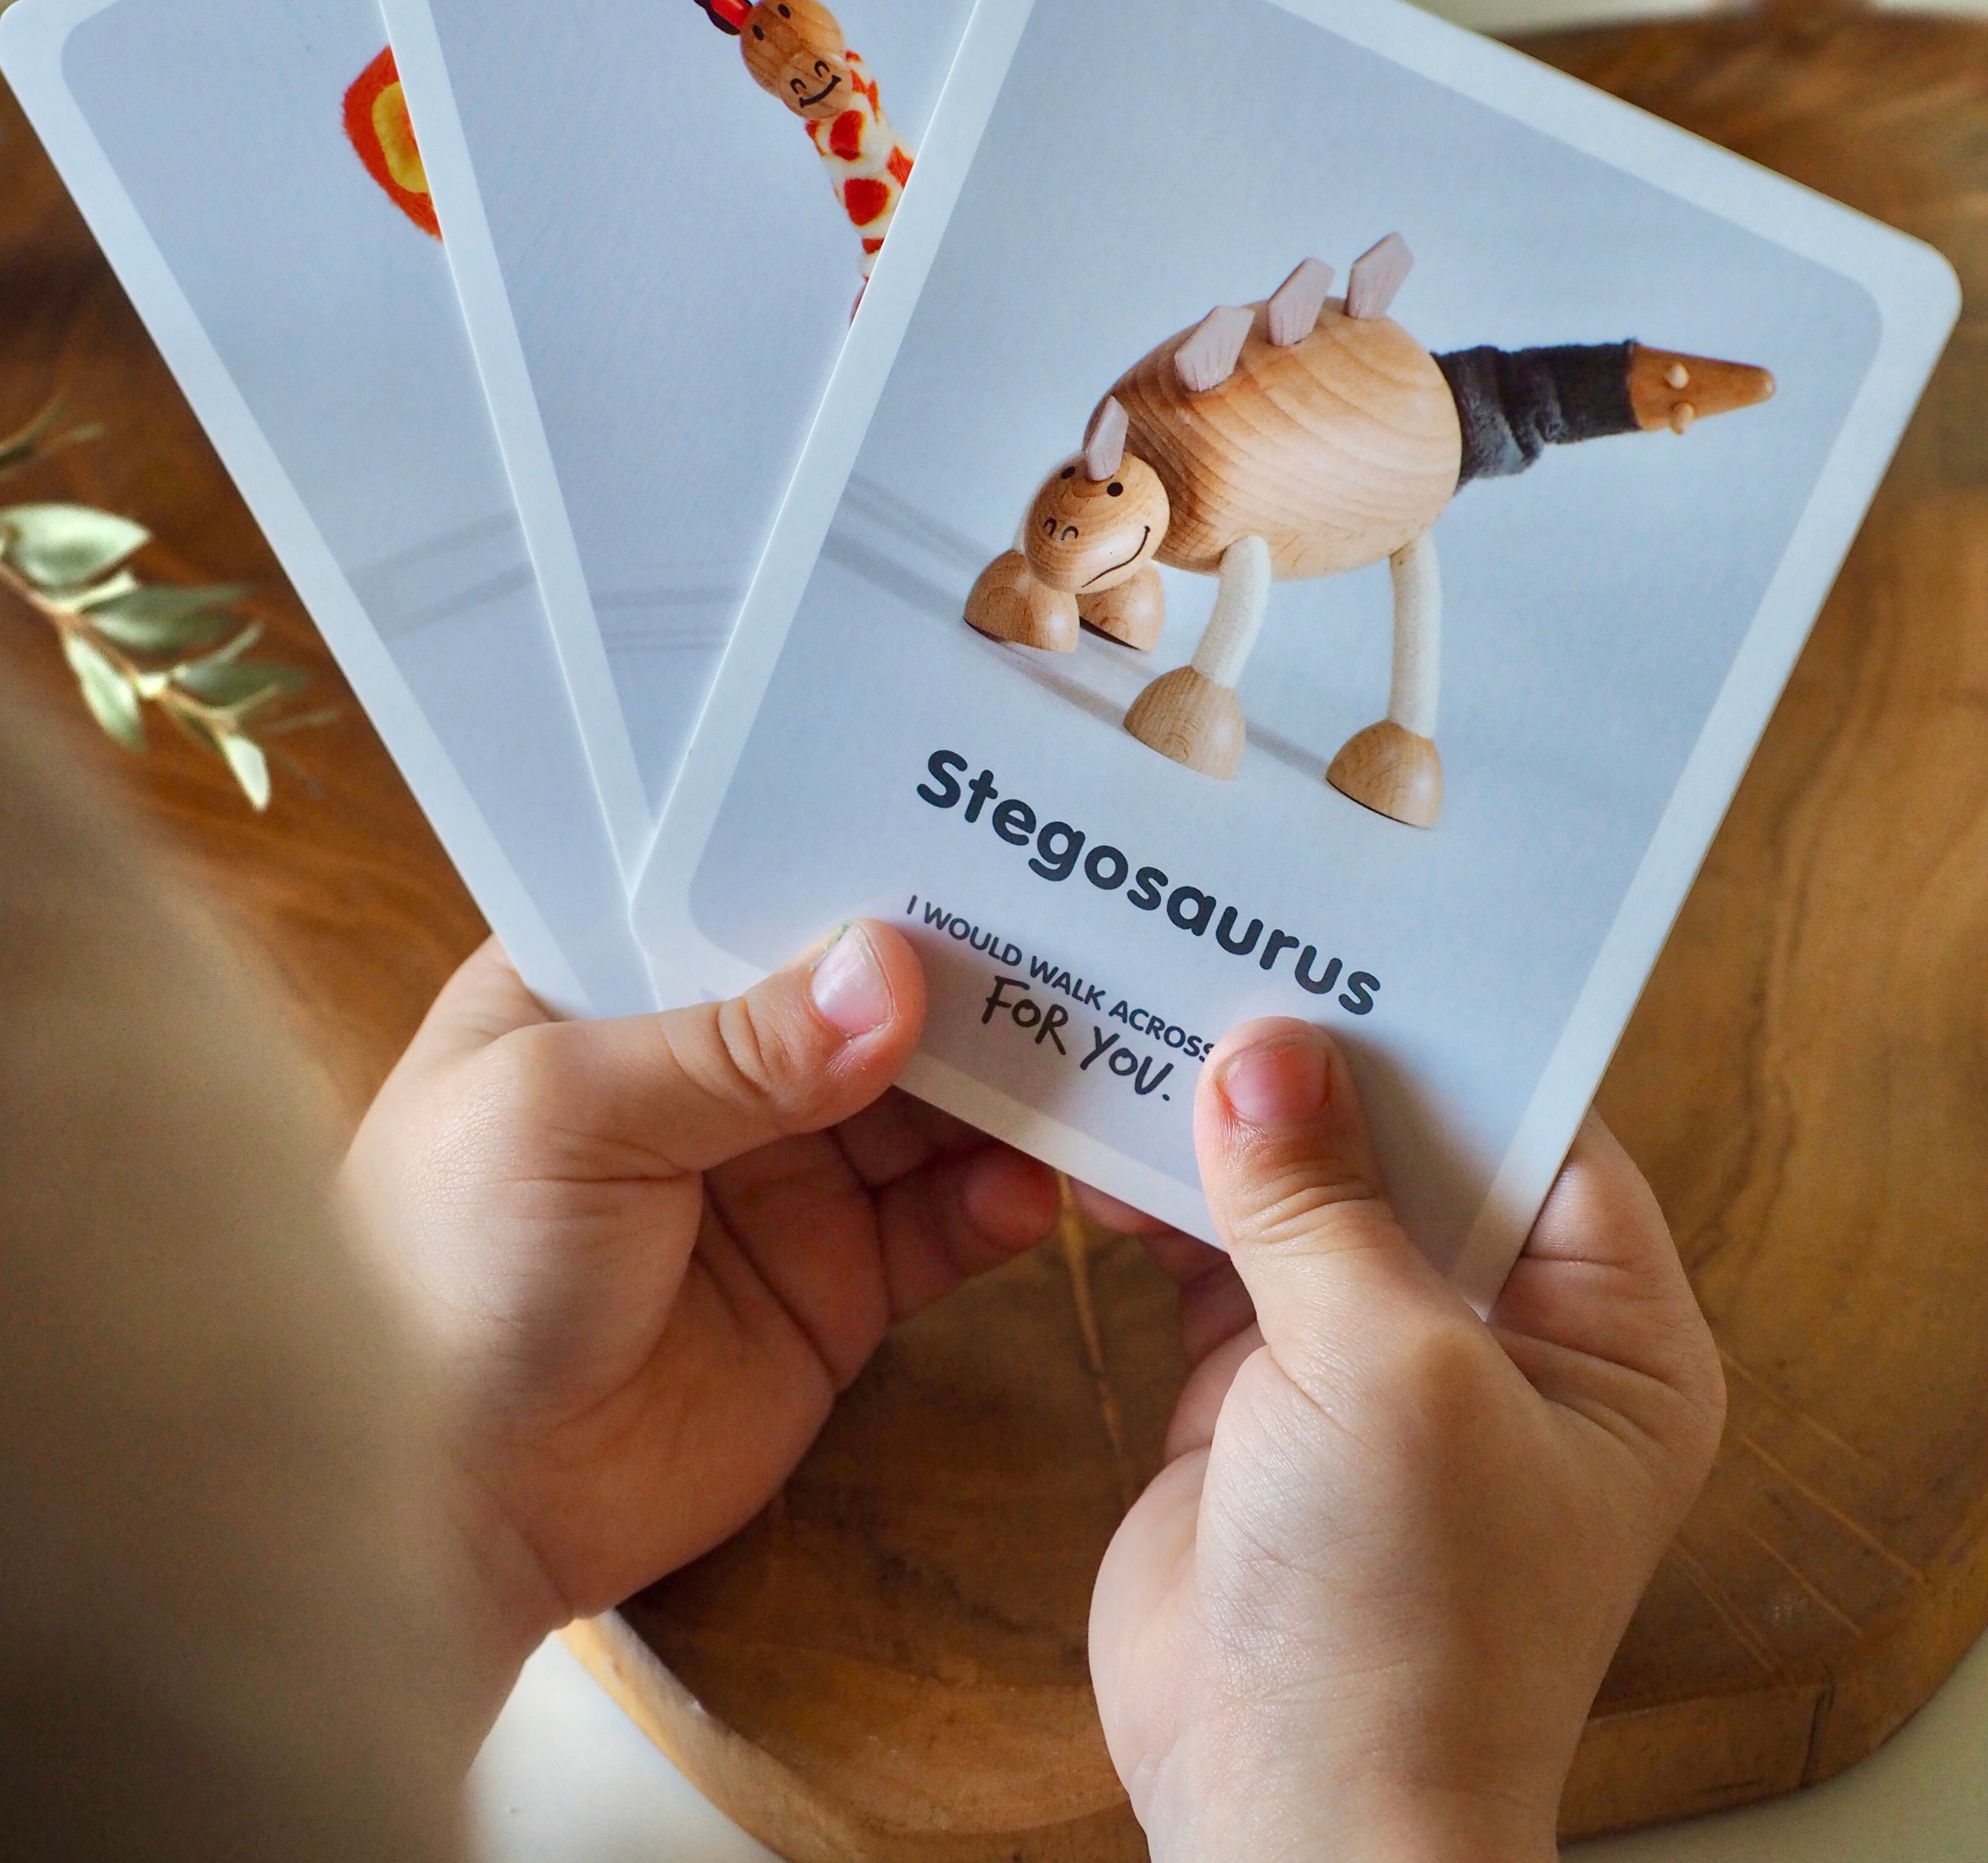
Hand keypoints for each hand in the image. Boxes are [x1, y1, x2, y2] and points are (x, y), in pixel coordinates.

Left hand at [341, 924, 1057, 1711]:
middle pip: (859, 994)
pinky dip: (1000, 1199)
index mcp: (611, 984)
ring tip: (1091, 1051)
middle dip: (958, 971)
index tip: (974, 824)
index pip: (749, 892)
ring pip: (924, 1101)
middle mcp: (704, 1067)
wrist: (441, 1508)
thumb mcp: (569, 1115)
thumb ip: (734, 1046)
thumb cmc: (448, 1266)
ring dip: (1002, 1079)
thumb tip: (893, 973)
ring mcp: (778, 1176)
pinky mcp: (833, 1288)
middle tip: (1073, 936)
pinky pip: (943, 1223)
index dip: (848, 860)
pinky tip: (1037, 1185)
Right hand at [1086, 1020, 1724, 1862]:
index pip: (1540, 1127)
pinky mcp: (1258, 1389)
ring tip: (1151, 1000)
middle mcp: (1501, 1336)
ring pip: (1302, 1190)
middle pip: (1409, 1146)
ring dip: (1229, 1118)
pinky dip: (1161, 1189)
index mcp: (1609, 1333)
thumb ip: (1325, 1204)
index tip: (1356, 937)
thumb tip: (1267, 1056)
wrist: (1287, 1813)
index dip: (1451, 1036)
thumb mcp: (1394, 1374)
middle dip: (1320, 1063)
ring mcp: (1373, 1362)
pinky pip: (1214, 1249)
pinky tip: (1103, 1116)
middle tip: (1230, 942)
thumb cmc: (1408, 1625)